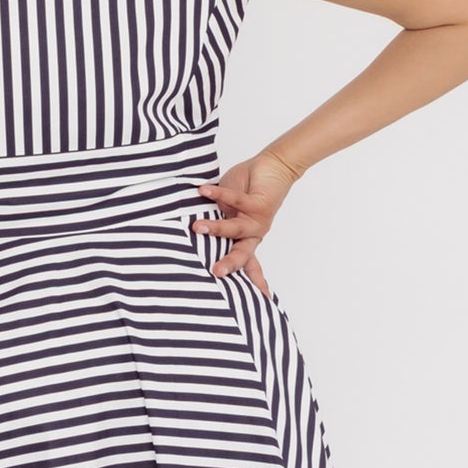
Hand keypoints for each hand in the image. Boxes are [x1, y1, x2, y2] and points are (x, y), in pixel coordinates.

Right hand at [192, 150, 301, 293]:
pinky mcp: (258, 203)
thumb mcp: (229, 209)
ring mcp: (256, 219)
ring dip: (216, 228)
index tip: (259, 300)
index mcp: (247, 239)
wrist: (272, 166)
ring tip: (197, 227)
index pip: (248, 265)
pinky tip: (203, 191)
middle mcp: (253, 233)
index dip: (253, 283)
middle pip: (243, 255)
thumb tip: (195, 226)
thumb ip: (218, 219)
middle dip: (229, 264)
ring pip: (236, 229)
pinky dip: (217, 195)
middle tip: (215, 273)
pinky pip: (236, 201)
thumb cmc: (248, 188)